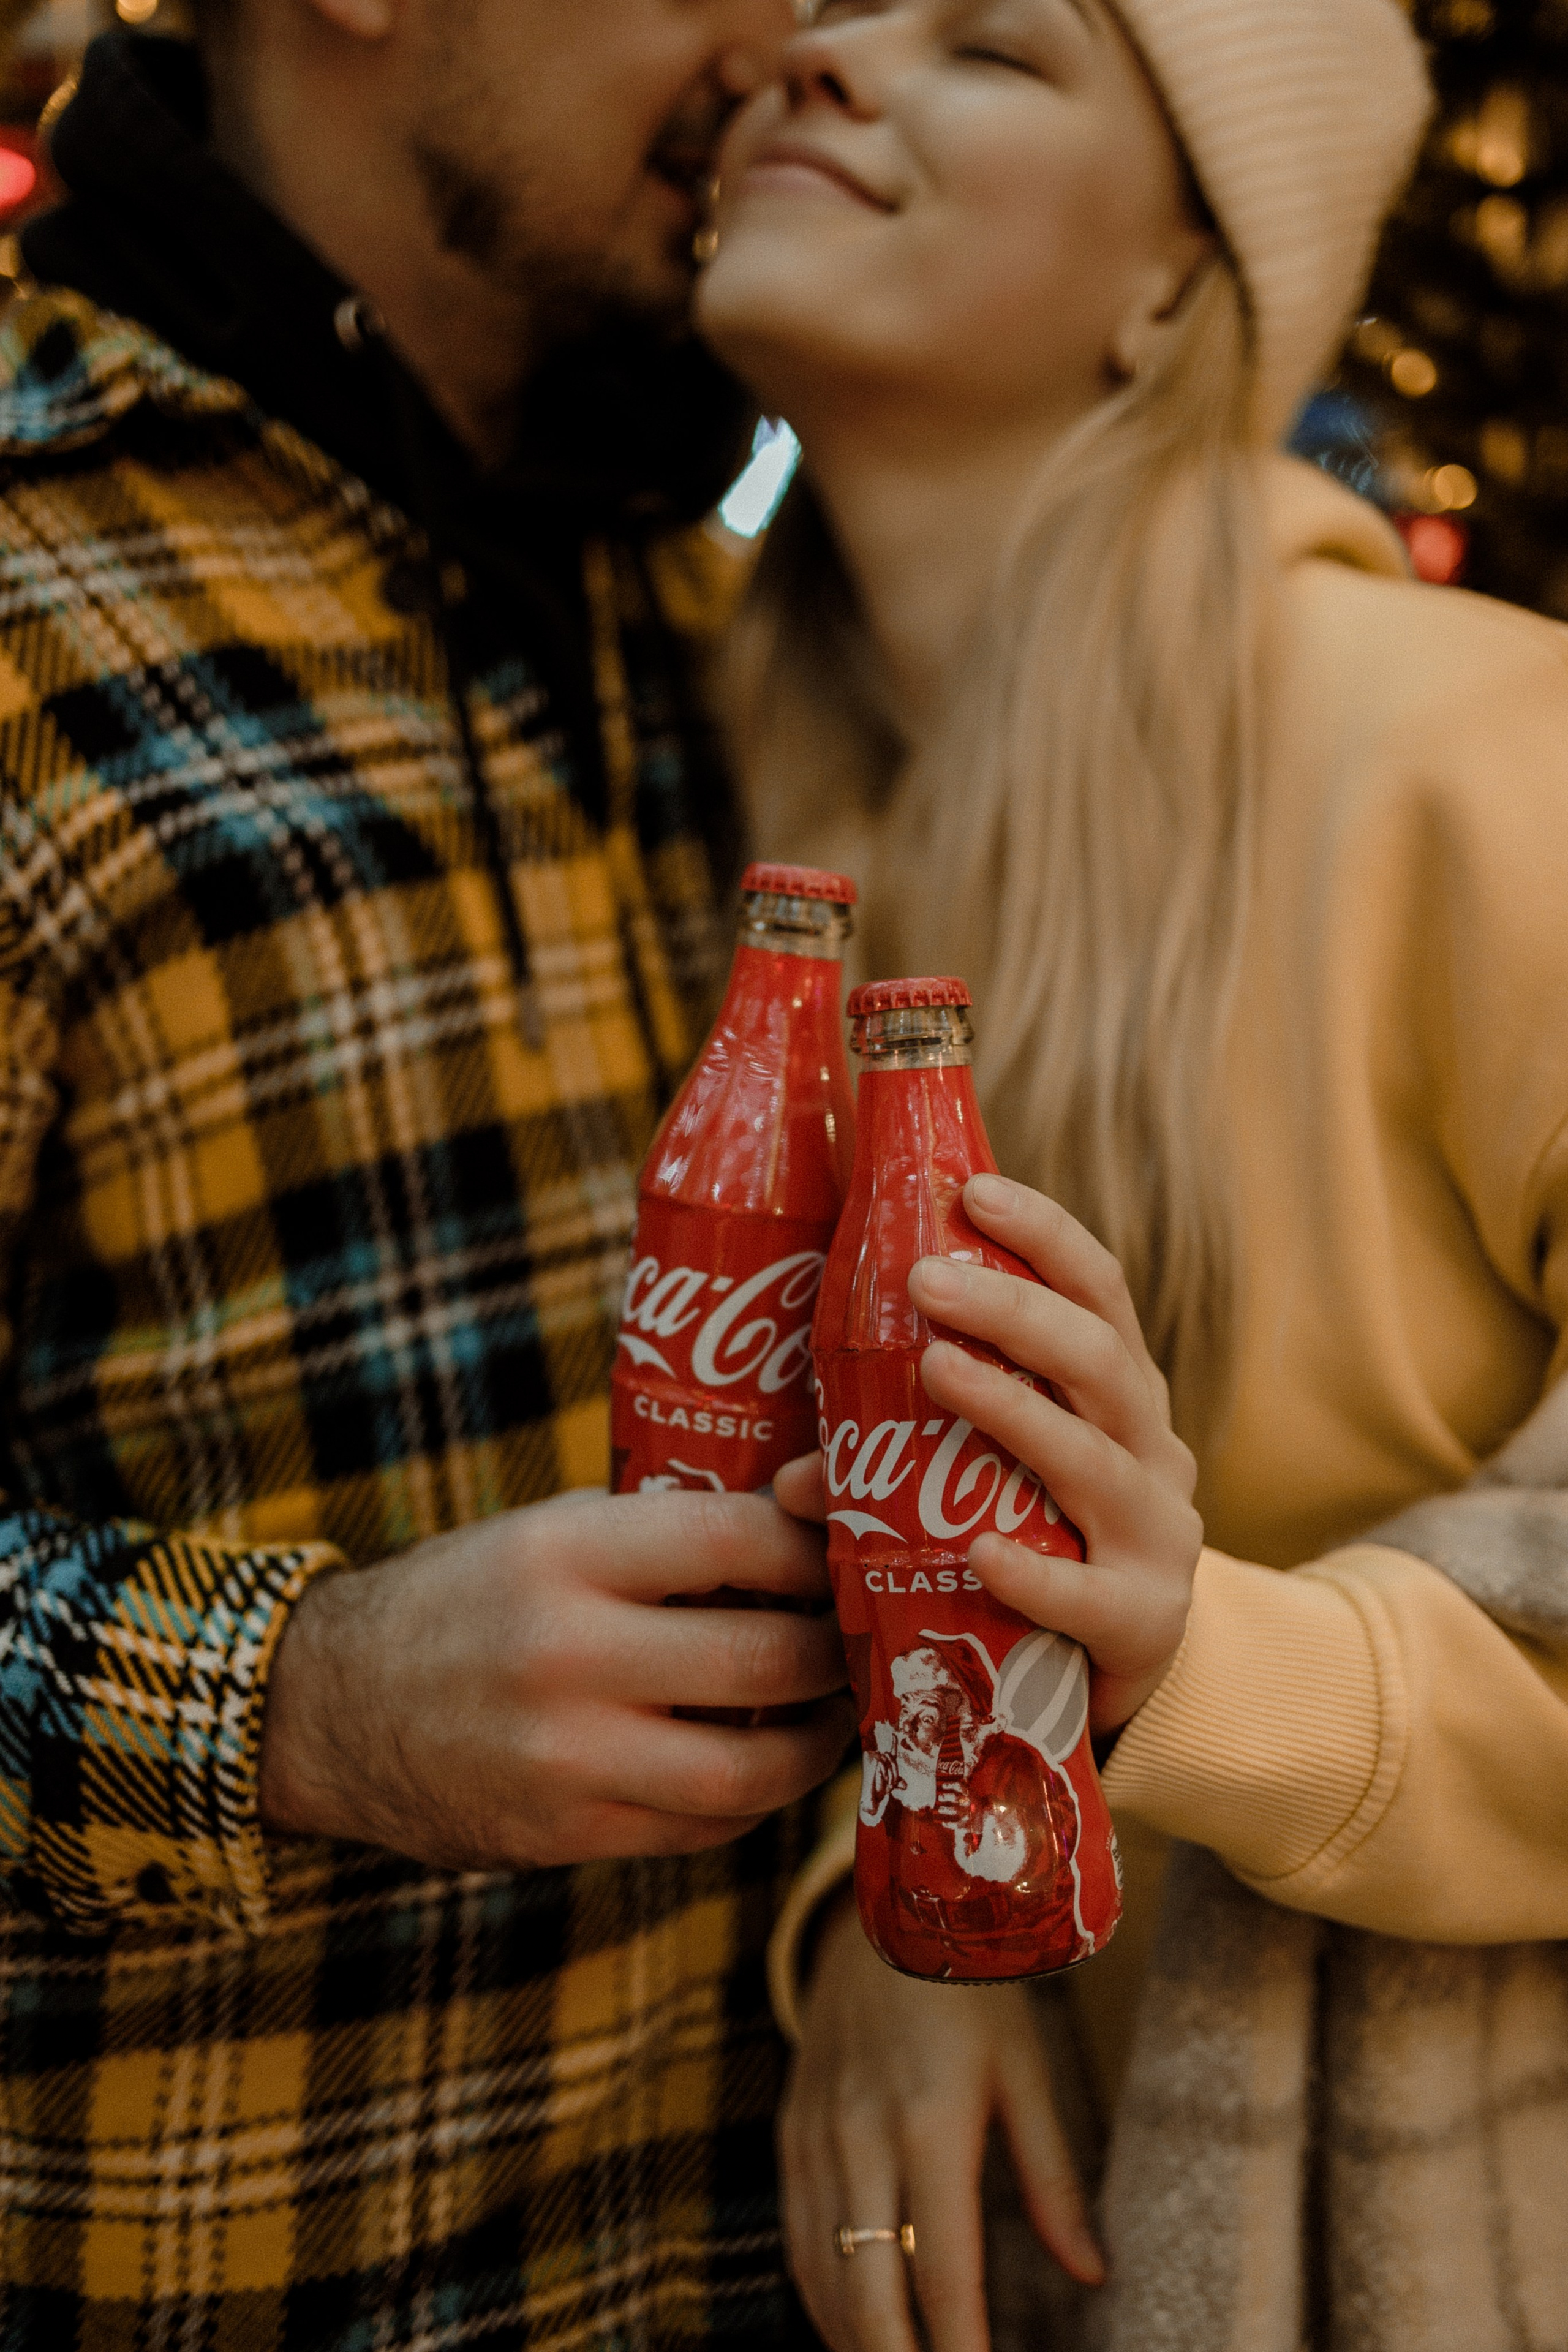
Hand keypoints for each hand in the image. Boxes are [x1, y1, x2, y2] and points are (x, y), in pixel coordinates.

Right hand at [259, 1488, 854, 1867]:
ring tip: (831, 1715)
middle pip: (768, 1658)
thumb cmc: (472, 1598)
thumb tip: (809, 1517)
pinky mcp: (562, 1835)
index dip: (817, 1546)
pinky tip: (762, 1767)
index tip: (846, 1550)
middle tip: (858, 1639)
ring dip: (816, 1745)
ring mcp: (565, 1757)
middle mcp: (566, 1654)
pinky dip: (751, 1801)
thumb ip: (665, 1529)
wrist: (333, 1709)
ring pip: (750, 1769)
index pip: (742, 1540)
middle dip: (836, 1651)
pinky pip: (701, 1828)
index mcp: (565, 1554)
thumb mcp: (550, 1529)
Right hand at [780, 1898, 1102, 2351]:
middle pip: (870, 2295)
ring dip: (856, 2342)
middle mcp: (862, 2139)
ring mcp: (817, 2137)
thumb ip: (1053, 2180)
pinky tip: (850, 2328)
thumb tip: (1092, 2273)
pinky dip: (820, 2296)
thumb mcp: (1027, 2073)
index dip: (962, 2350)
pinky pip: (797, 2237)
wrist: (883, 1910)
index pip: (944, 2274)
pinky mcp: (791, 2132)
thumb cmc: (969, 1990)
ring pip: (825, 2276)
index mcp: (931, 2125)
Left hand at [917, 1173, 1201, 1730]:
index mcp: (1117, 1397)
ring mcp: (1156, 1538)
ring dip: (1013, 1410)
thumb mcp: (984, 1489)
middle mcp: (1150, 1451)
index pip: (1097, 1290)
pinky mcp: (1145, 1622)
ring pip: (1093, 1460)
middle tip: (925, 1280)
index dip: (1045, 1234)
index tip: (974, 1189)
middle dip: (1014, 1310)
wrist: (1118, 1686)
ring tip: (936, 1371)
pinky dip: (1034, 1573)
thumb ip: (896, 1469)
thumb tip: (786, 1481)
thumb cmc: (1040, 1555)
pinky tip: (980, 1551)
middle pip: (1097, 1358)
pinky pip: (1088, 1594)